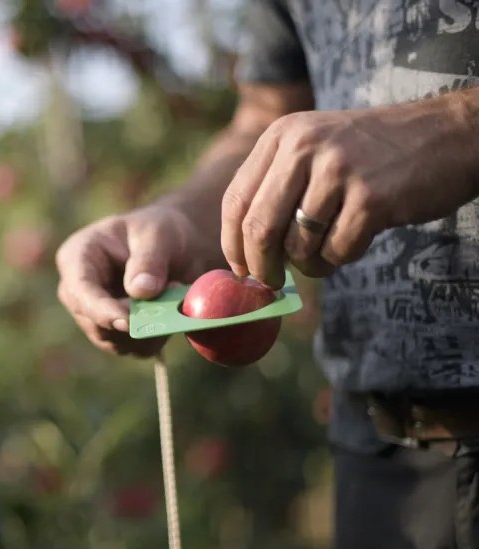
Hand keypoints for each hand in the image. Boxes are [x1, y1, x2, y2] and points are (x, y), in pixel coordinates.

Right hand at [56, 203, 223, 356]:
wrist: (176, 248)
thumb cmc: (160, 232)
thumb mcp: (159, 235)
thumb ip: (149, 260)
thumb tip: (140, 291)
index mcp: (77, 257)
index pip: (80, 290)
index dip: (100, 309)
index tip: (127, 322)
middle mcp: (77, 291)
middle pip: (93, 322)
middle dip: (131, 320)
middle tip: (169, 301)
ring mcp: (93, 315)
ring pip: (113, 341)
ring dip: (147, 328)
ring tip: (173, 297)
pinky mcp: (114, 333)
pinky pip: (132, 348)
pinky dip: (155, 337)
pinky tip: (170, 313)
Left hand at [220, 94, 478, 288]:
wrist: (447, 134)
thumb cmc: (371, 153)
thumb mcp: (315, 148)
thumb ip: (276, 187)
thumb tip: (243, 253)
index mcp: (282, 135)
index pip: (236, 200)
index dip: (232, 243)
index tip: (240, 269)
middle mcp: (304, 146)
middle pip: (259, 227)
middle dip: (261, 266)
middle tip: (270, 282)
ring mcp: (338, 170)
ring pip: (298, 245)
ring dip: (308, 264)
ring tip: (327, 250)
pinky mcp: (371, 198)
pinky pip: (336, 252)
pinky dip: (340, 259)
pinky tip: (355, 239)